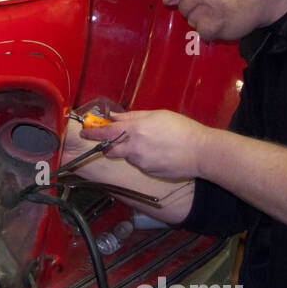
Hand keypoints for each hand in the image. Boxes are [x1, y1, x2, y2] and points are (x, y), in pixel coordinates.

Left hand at [82, 109, 209, 180]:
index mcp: (135, 130)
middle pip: (111, 149)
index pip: (105, 133)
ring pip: (128, 157)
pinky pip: (140, 164)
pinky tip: (159, 153)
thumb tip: (114, 117)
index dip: (92, 133)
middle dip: (110, 145)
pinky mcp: (148, 172)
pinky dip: (144, 159)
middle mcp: (134, 148)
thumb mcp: (157, 115)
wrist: (201, 152)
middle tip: (119, 139)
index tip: (85, 132)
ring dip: (132, 151)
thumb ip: (132, 116)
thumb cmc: (182, 129)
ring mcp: (141, 162)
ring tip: (153, 144)